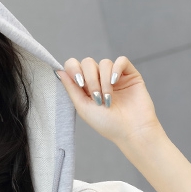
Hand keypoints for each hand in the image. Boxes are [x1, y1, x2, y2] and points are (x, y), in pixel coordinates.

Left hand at [58, 55, 190, 191]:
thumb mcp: (83, 107)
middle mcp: (100, 79)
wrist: (132, 131)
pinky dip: (116, 69)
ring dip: (103, 81)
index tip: (79, 83)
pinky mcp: (130, 75)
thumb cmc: (107, 124)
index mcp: (86, 87)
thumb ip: (71, 88)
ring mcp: (115, 76)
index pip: (75, 66)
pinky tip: (115, 82)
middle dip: (90, 79)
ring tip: (108, 99)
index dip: (74, 69)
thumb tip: (59, 71)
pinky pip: (121, 60)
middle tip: (96, 97)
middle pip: (88, 62)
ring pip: (104, 62)